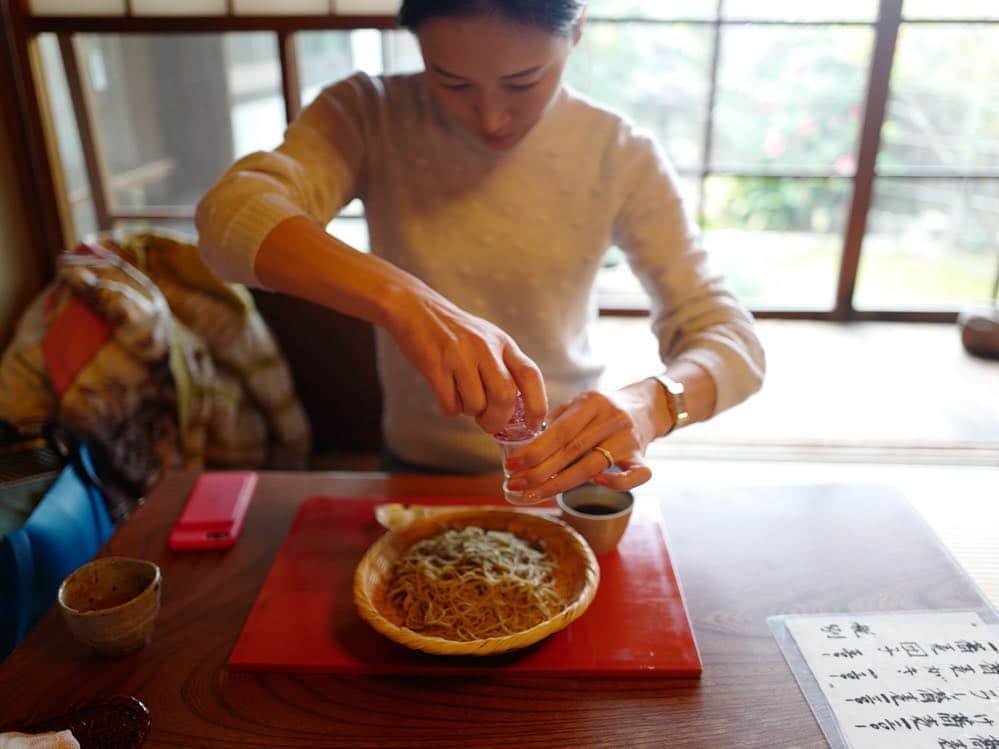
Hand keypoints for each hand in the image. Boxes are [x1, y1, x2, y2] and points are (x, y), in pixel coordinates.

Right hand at [384, 285, 546, 433]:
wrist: (415, 308)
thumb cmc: (454, 331)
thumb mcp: (487, 339)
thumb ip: (504, 367)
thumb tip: (517, 410)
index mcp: (503, 342)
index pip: (530, 376)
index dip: (537, 405)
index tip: (532, 425)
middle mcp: (485, 347)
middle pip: (504, 396)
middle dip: (498, 420)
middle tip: (488, 424)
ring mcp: (460, 355)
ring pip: (476, 404)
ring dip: (470, 412)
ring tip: (462, 399)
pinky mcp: (436, 365)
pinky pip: (450, 404)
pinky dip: (451, 409)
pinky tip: (447, 396)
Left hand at [502, 383, 658, 499]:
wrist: (646, 406)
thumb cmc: (602, 409)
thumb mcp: (580, 404)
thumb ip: (557, 421)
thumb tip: (523, 445)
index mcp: (592, 402)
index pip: (559, 431)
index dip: (534, 450)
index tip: (511, 466)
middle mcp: (611, 419)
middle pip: (572, 451)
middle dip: (539, 472)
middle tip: (514, 485)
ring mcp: (628, 439)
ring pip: (592, 466)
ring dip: (560, 484)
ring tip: (533, 494)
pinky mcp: (642, 456)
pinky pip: (635, 475)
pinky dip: (616, 482)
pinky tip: (595, 484)